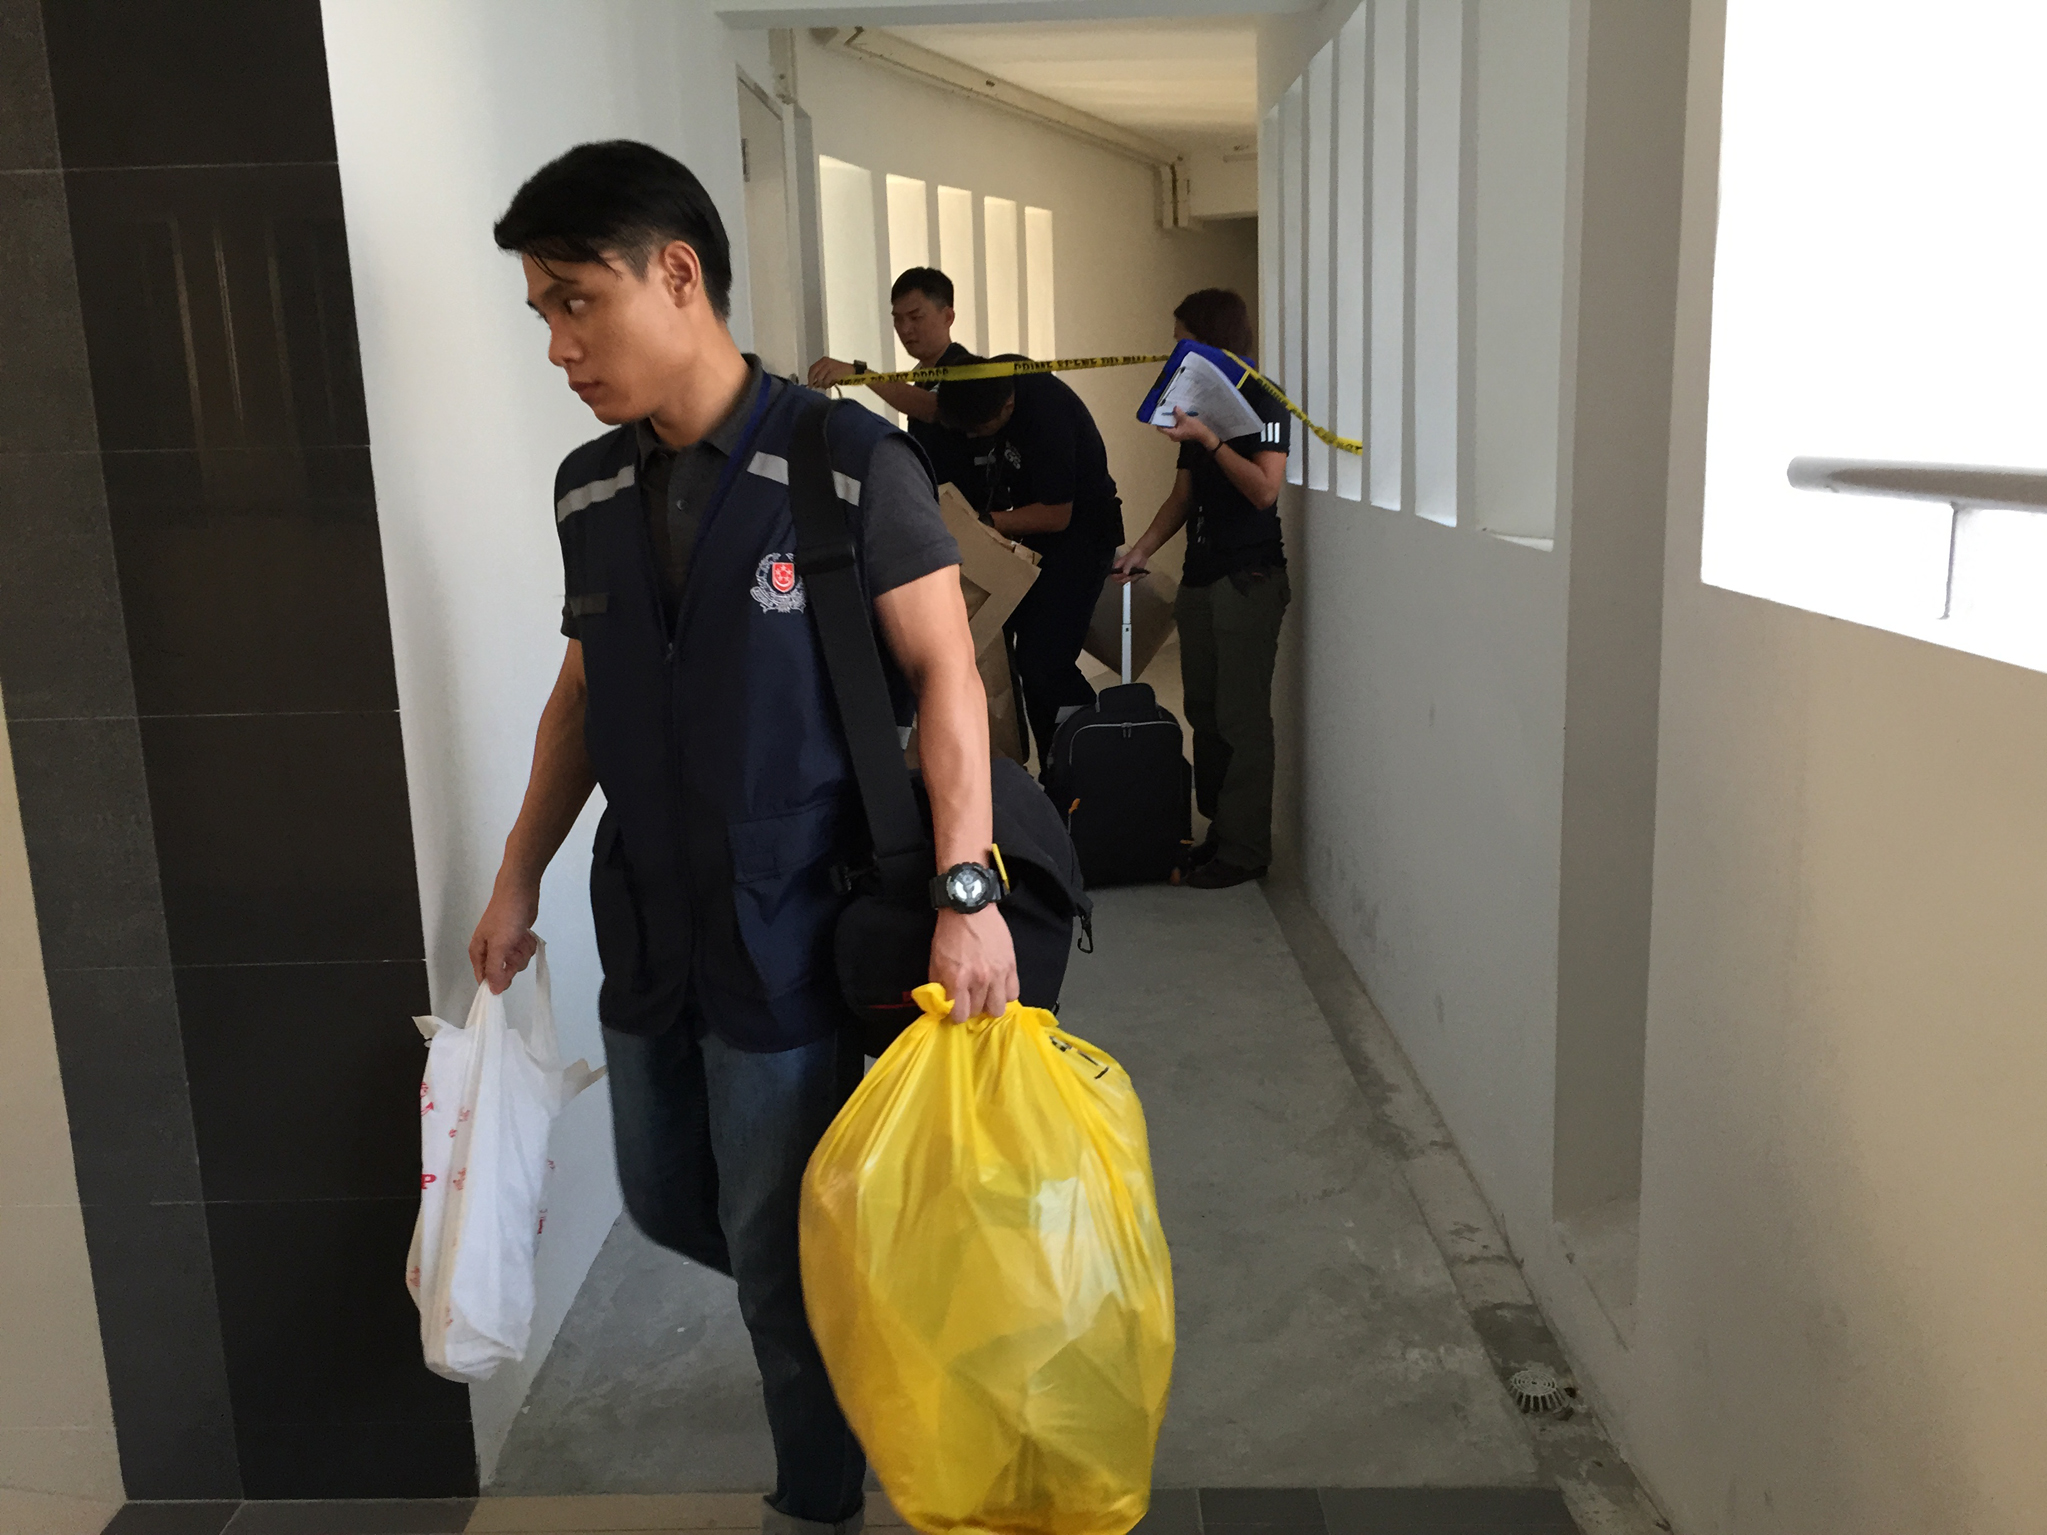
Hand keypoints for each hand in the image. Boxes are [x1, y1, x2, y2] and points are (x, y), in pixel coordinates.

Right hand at [469, 881, 539, 994]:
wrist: (520, 892)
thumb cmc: (506, 917)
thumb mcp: (499, 945)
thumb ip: (495, 970)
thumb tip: (493, 991)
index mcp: (478, 952)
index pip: (484, 978)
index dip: (496, 982)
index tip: (507, 979)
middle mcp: (490, 951)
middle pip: (504, 972)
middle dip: (513, 961)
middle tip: (514, 948)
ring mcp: (505, 945)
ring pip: (517, 963)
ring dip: (522, 951)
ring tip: (520, 936)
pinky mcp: (518, 940)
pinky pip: (525, 952)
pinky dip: (528, 944)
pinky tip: (526, 933)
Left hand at [808, 356, 856, 387]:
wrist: (852, 372)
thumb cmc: (840, 373)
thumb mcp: (829, 371)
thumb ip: (821, 375)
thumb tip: (813, 384)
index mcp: (823, 360)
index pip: (812, 368)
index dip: (809, 376)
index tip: (809, 383)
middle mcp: (825, 361)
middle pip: (814, 372)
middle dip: (812, 381)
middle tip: (813, 387)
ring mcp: (829, 366)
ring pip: (819, 378)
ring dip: (822, 384)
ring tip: (826, 386)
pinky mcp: (833, 372)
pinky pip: (826, 381)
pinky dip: (826, 385)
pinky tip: (830, 386)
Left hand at [929, 906, 1018, 1022]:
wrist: (969, 909)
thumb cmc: (949, 934)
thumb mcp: (935, 960)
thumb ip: (938, 985)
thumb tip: (941, 1003)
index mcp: (958, 979)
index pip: (960, 1015)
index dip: (956, 1015)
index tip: (955, 1009)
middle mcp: (979, 980)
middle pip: (979, 1012)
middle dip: (972, 1008)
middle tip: (969, 999)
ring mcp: (998, 974)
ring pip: (999, 1008)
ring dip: (990, 1005)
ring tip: (985, 996)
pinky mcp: (1011, 966)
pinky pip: (1013, 993)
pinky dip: (1005, 994)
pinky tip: (998, 987)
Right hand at [1110, 544, 1151, 584]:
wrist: (1142, 554)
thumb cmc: (1134, 556)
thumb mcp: (1129, 561)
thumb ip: (1126, 568)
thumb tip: (1124, 574)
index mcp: (1117, 567)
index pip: (1114, 576)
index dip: (1118, 577)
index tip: (1125, 575)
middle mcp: (1120, 573)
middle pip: (1121, 581)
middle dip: (1128, 579)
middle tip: (1134, 575)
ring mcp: (1126, 575)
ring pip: (1128, 582)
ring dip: (1135, 578)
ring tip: (1139, 573)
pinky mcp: (1132, 577)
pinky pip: (1134, 581)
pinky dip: (1138, 578)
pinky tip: (1141, 574)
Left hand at [1158, 406, 1219, 453]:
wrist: (1204, 435)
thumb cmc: (1194, 428)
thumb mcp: (1185, 419)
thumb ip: (1179, 413)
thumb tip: (1174, 407)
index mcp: (1172, 434)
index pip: (1160, 428)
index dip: (1159, 421)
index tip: (1160, 413)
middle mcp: (1173, 436)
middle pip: (1165, 427)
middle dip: (1165, 419)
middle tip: (1166, 410)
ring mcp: (1177, 435)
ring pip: (1171, 426)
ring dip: (1171, 419)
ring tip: (1172, 411)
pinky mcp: (1181, 433)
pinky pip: (1175, 426)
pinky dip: (1175, 421)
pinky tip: (1178, 415)